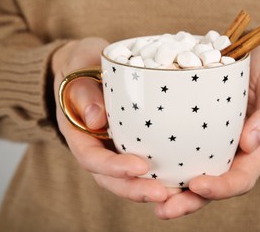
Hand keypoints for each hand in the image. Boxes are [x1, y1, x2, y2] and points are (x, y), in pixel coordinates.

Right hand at [52, 37, 176, 202]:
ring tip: (176, 195)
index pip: (91, 158)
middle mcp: (95, 146)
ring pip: (127, 177)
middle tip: (162, 194)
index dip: (113, 167)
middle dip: (134, 189)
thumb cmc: (83, 64)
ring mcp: (113, 147)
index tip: (140, 167)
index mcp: (78, 133)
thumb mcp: (79, 66)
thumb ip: (84, 90)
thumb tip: (96, 120)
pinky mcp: (130, 143)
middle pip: (110, 178)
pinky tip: (181, 180)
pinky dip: (159, 175)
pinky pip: (143, 164)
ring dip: (149, 188)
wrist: (89, 66)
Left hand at [154, 39, 259, 218]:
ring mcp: (208, 142)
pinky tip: (139, 164)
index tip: (197, 185)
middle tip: (163, 210)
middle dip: (188, 202)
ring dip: (169, 190)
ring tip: (145, 196)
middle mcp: (228, 151)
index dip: (221, 188)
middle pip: (209, 186)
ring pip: (188, 173)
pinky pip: (175, 149)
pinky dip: (160, 161)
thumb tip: (250, 143)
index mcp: (252, 149)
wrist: (250, 52)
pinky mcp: (190, 128)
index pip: (240, 179)